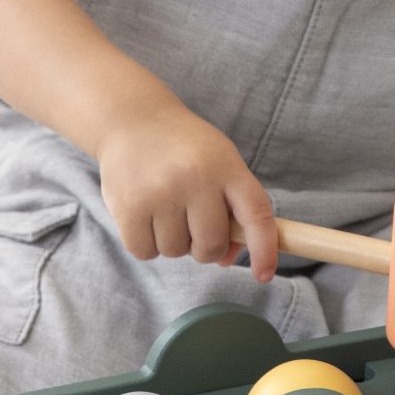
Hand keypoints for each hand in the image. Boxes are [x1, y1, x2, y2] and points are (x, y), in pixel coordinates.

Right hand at [96, 105, 278, 279]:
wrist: (132, 119)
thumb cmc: (184, 149)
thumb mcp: (219, 164)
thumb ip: (232, 210)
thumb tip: (225, 260)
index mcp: (226, 167)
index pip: (256, 215)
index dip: (265, 250)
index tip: (264, 275)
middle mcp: (195, 178)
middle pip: (210, 245)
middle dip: (204, 247)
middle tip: (193, 224)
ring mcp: (161, 193)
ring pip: (176, 252)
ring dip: (172, 241)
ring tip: (164, 209)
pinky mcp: (129, 207)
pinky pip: (145, 252)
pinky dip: (146, 244)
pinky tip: (144, 216)